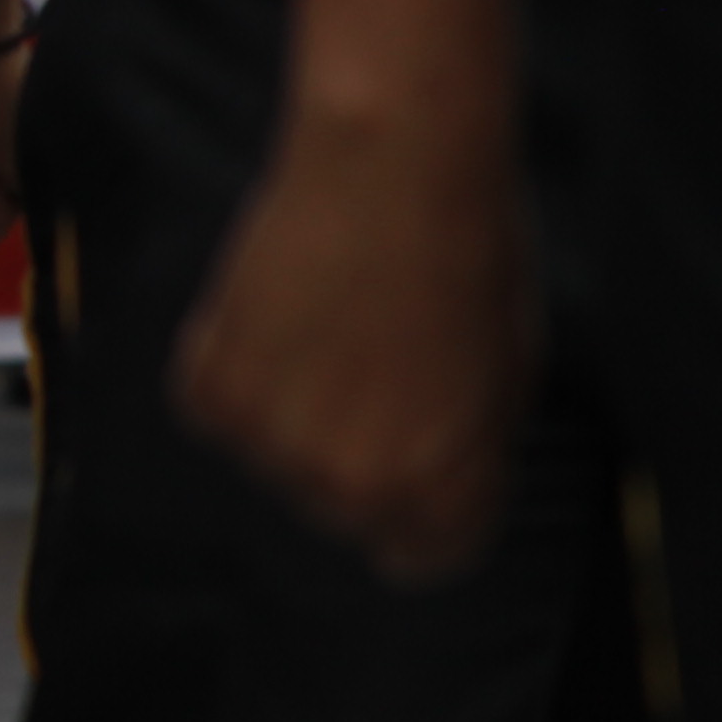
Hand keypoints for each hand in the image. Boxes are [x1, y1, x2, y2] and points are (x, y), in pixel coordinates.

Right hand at [171, 95, 530, 582]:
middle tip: (373, 361)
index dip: (424, 508)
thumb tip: (434, 482)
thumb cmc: (467, 252)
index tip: (418, 459)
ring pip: (278, 457)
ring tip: (332, 320)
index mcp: (436, 493)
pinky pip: (221, 405)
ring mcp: (272, 445)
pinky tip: (282, 305)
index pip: (420, 559)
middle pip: (345, 510)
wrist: (394, 162)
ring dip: (296, 406)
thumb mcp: (509, 374)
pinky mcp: (212, 392)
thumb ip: (467, 452)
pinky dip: (240, 362)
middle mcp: (349, 486)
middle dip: (359, 449)